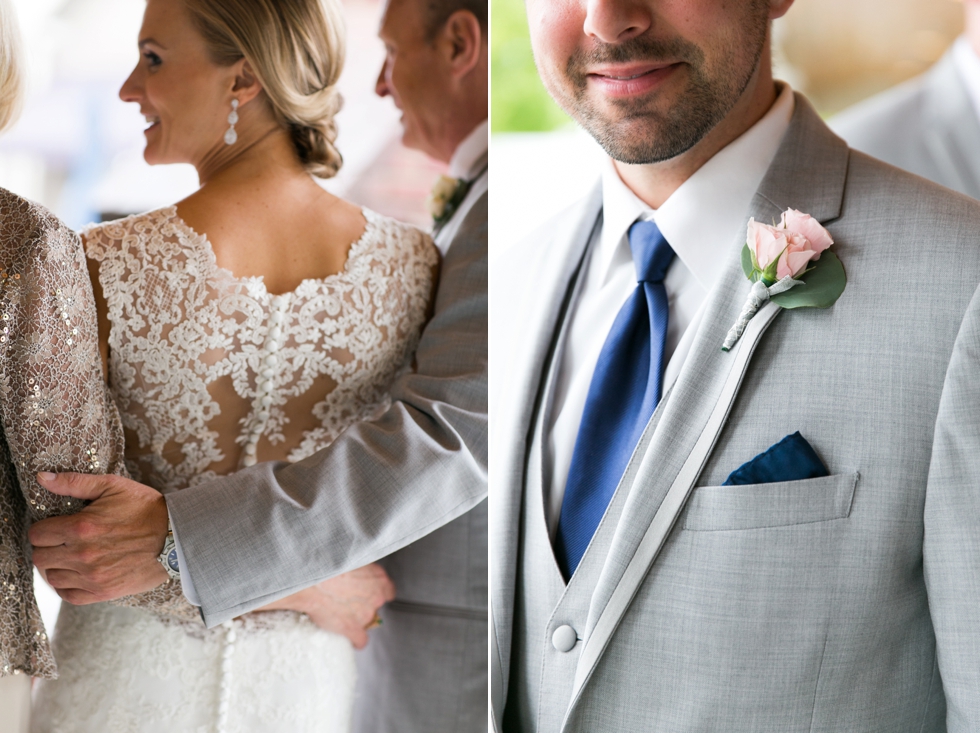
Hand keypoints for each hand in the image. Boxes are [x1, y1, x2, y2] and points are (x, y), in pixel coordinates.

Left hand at [29, 472, 169, 603]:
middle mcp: (82, 554)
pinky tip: (77, 573)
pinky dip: (67, 585)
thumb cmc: (146, 509)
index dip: (44, 528)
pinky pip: (68, 595)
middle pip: (40, 557)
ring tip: (71, 556)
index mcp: (81, 527)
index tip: (55, 526)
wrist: (176, 537)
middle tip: (62, 541)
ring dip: (57, 566)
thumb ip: (75, 482)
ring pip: (52, 576)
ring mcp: (92, 576)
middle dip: (48, 547)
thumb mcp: (113, 486)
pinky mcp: (103, 591)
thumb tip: (41, 478)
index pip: (37, 534)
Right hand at [257, 564, 395, 648]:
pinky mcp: (353, 629)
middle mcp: (375, 596)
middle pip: (376, 606)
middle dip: (364, 605)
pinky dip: (354, 639)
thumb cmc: (326, 566)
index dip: (376, 592)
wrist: (310, 581)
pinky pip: (360, 640)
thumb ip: (360, 567)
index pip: (388, 590)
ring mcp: (365, 614)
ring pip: (367, 622)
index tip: (368, 593)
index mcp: (377, 578)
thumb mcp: (350, 558)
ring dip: (357, 620)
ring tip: (341, 613)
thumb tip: (357, 568)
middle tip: (348, 601)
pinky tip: (348, 636)